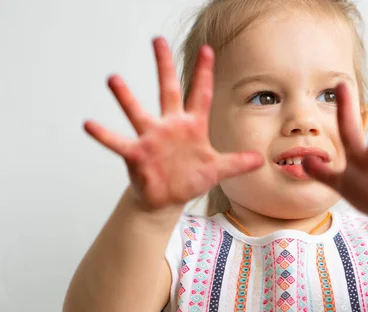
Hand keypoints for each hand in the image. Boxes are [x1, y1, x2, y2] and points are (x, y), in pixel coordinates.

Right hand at [83, 37, 263, 209]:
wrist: (168, 198)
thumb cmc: (190, 178)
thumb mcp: (218, 170)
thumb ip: (237, 163)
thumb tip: (261, 161)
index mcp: (192, 126)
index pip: (200, 95)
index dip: (204, 73)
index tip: (207, 50)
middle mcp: (170, 126)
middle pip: (168, 90)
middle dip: (164, 66)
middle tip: (157, 40)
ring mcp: (151, 138)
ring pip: (138, 112)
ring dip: (126, 97)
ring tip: (113, 79)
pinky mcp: (137, 154)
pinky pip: (118, 142)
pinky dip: (104, 135)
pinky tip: (89, 124)